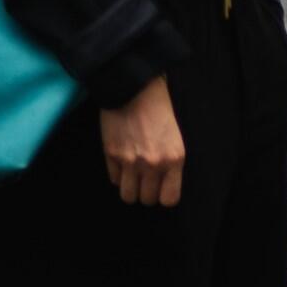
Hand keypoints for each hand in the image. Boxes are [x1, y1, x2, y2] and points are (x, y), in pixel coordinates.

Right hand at [98, 77, 187, 207]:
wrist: (134, 87)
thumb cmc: (157, 108)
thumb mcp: (174, 137)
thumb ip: (170, 163)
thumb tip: (161, 183)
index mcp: (174, 159)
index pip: (169, 199)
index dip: (163, 195)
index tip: (159, 188)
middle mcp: (153, 164)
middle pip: (147, 199)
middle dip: (145, 192)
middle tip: (144, 179)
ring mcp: (131, 161)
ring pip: (128, 196)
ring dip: (129, 188)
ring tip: (130, 176)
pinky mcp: (112, 154)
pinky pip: (114, 179)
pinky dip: (117, 174)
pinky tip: (121, 161)